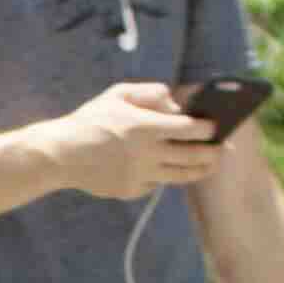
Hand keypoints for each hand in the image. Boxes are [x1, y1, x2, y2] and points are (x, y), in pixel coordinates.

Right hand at [38, 84, 222, 201]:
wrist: (60, 155)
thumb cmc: (90, 120)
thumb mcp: (117, 94)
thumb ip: (150, 92)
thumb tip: (175, 103)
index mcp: (145, 126)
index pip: (190, 128)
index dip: (209, 128)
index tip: (216, 127)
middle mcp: (147, 153)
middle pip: (193, 156)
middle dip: (213, 152)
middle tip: (223, 149)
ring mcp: (140, 175)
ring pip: (181, 176)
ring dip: (200, 170)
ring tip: (209, 165)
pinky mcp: (131, 190)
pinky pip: (157, 184)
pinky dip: (164, 176)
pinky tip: (168, 169)